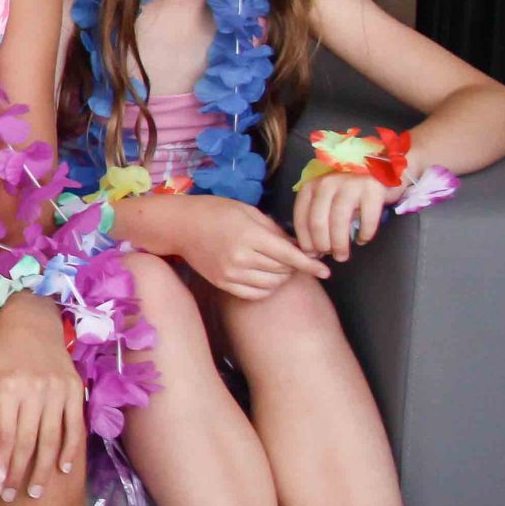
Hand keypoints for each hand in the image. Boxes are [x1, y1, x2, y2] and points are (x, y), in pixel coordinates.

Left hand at [0, 295, 83, 499]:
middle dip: (17, 473)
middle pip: (26, 442)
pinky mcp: (74, 391)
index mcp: (6, 386)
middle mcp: (33, 390)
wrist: (32, 323)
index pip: (2, 436)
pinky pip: (73, 426)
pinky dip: (70, 450)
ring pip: (51, 439)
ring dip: (44, 470)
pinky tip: (63, 470)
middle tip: (9, 497)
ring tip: (36, 493)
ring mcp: (57, 391)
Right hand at [174, 195, 329, 295]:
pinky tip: (264, 277)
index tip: (325, 271)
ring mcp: (230, 273)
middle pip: (283, 271)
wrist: (179, 226)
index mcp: (249, 236)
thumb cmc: (215, 211)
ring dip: (281, 278)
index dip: (310, 264)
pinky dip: (266, 288)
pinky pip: (255, 294)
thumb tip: (297, 246)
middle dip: (294, 266)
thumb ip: (273, 230)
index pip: (289, 255)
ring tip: (277, 266)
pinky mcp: (222, 283)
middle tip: (290, 257)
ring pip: (271, 285)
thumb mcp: (248, 211)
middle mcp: (241, 258)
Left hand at [291, 172, 397, 263]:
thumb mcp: (327, 197)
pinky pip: (367, 218)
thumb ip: (318, 216)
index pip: (301, 217)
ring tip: (342, 256)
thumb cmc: (350, 188)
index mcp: (311, 186)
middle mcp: (327, 183)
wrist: (382, 167)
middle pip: (318, 221)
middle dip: (322, 245)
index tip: (311, 254)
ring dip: (340, 244)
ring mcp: (350, 184)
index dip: (305, 240)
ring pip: (339, 221)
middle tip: (329, 256)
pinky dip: (365, 233)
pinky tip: (363, 240)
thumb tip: (311, 250)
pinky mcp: (373, 188)